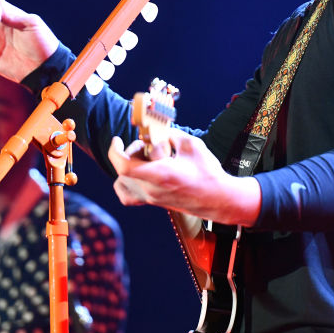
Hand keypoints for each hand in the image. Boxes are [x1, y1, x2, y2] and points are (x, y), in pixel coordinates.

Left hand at [108, 130, 260, 226]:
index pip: (124, 166)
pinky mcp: (154, 202)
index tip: (117, 139)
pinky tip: (138, 174)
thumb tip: (158, 130)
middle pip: (125, 169)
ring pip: (124, 181)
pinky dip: (125, 184)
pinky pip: (128, 196)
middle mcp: (151, 189)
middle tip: (147, 144)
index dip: (115, 151)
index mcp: (160, 174)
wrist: (218, 198)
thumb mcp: (191, 144)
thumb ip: (171, 134)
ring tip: (146, 158)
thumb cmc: (208, 173)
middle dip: (132, 151)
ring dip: (130, 165)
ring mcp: (151, 198)